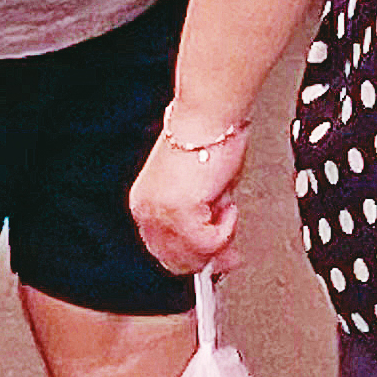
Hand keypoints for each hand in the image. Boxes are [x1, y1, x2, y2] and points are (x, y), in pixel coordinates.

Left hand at [129, 116, 249, 274]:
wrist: (210, 115)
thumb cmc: (209, 137)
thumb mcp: (206, 191)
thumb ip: (209, 227)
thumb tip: (224, 257)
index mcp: (146, 204)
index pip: (165, 252)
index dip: (195, 258)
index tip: (217, 260)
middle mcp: (147, 212)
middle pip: (177, 261)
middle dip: (209, 255)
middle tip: (230, 248)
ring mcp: (161, 214)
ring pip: (194, 255)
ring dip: (219, 238)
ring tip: (226, 208)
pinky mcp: (180, 212)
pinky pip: (210, 242)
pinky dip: (226, 229)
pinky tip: (228, 205)